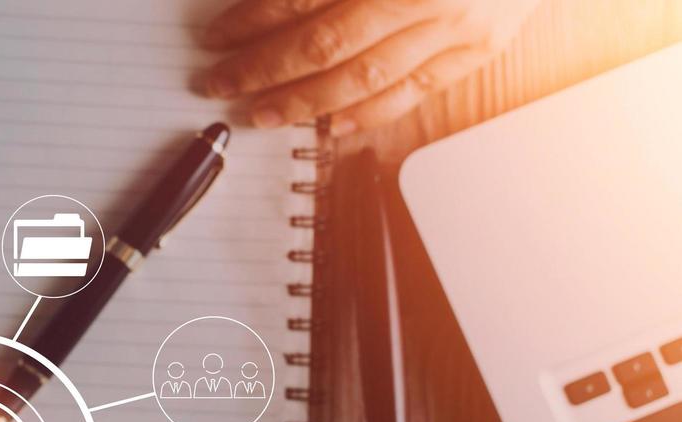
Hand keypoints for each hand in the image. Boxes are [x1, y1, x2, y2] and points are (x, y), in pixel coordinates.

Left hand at [192, 0, 539, 135]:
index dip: (252, 19)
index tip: (216, 36)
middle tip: (220, 82)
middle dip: (263, 68)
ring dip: (306, 102)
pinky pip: (416, 90)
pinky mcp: (480, 46)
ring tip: (262, 113)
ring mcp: (456, 24)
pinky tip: (331, 126)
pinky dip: (369, 112)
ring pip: (367, 77)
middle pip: (327, 43)